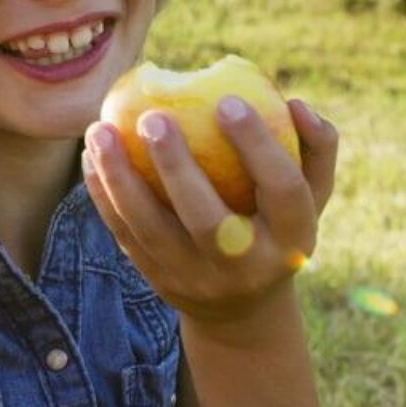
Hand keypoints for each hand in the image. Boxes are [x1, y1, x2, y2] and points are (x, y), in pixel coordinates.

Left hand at [82, 98, 336, 328]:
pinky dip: (103, 194)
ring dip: (120, 178)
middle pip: (207, 219)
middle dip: (176, 167)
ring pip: (152, 229)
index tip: (226, 99)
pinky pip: (125, 234)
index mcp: (293, 239)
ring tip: (100, 130)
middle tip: (152, 117)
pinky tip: (91, 154)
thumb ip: (314, 147)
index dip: (258, 145)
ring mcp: (197, 279)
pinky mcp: (159, 280)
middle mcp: (246, 267)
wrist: (242, 308)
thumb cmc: (277, 225)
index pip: (281, 189)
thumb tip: (294, 102)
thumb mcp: (310, 195)